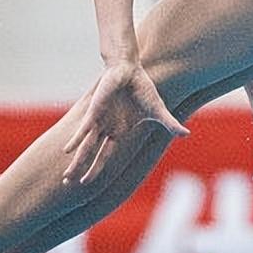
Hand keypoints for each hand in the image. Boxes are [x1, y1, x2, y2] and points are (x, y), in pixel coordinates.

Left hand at [62, 62, 188, 183]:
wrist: (129, 69)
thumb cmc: (142, 88)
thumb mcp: (157, 109)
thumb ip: (169, 124)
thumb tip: (187, 134)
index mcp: (117, 132)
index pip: (104, 157)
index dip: (95, 170)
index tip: (85, 183)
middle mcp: (105, 130)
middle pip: (90, 155)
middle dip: (79, 170)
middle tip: (65, 184)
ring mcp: (99, 121)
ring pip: (85, 147)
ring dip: (76, 162)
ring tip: (65, 177)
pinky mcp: (95, 111)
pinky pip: (84, 129)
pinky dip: (76, 140)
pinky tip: (67, 150)